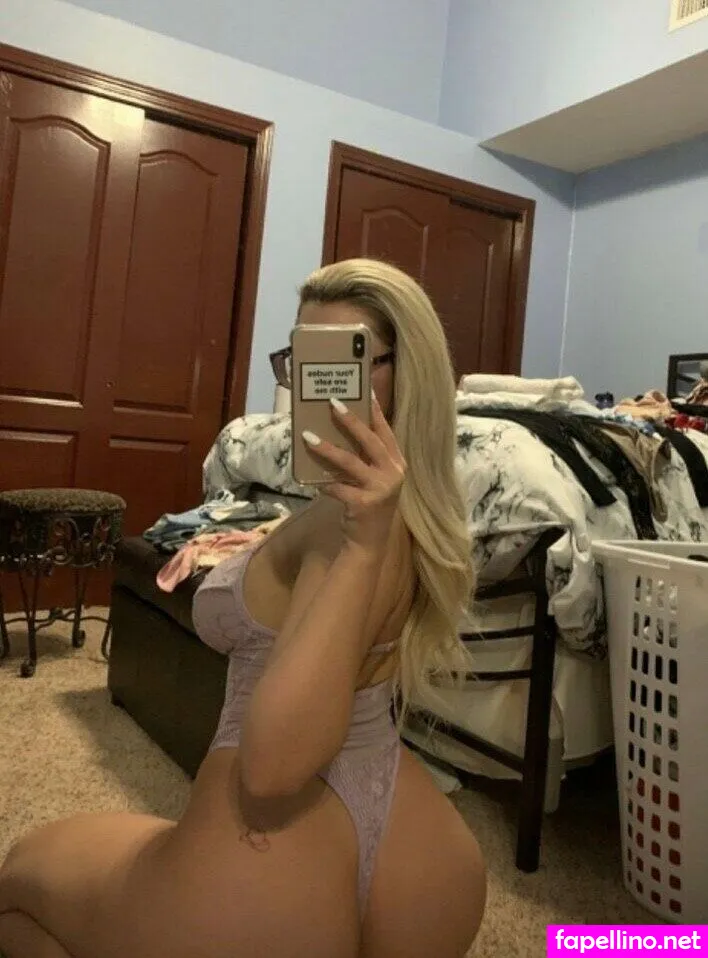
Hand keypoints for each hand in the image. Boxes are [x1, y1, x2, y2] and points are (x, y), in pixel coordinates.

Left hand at [302, 392, 405, 549]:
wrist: (369, 543)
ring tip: (309, 436)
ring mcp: (381, 489)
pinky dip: (324, 483)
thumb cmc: (368, 505)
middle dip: (351, 420)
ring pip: (351, 462)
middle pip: (370, 441)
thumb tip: (338, 431)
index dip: (375, 410)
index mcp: (397, 464)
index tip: (365, 389)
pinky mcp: (364, 504)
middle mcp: (394, 474)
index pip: (386, 432)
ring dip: (328, 448)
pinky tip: (312, 481)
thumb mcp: (373, 479)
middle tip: (332, 402)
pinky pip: (338, 487)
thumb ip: (364, 458)